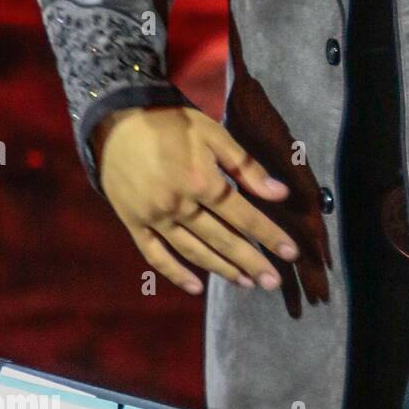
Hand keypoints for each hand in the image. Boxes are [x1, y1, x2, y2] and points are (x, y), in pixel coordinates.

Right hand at [91, 107, 297, 295]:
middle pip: (223, 240)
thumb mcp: (213, 134)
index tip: (291, 253)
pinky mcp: (135, 224)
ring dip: (222, 270)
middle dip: (251, 262)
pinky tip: (195, 287)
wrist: (117, 121)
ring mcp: (155, 219)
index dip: (269, 235)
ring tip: (246, 283)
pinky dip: (176, 274)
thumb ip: (245, 166)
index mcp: (202, 182)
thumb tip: (280, 193)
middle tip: (273, 282)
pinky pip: (156, 256)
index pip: (244, 216)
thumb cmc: (171, 122)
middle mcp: (180, 206)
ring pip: (194, 252)